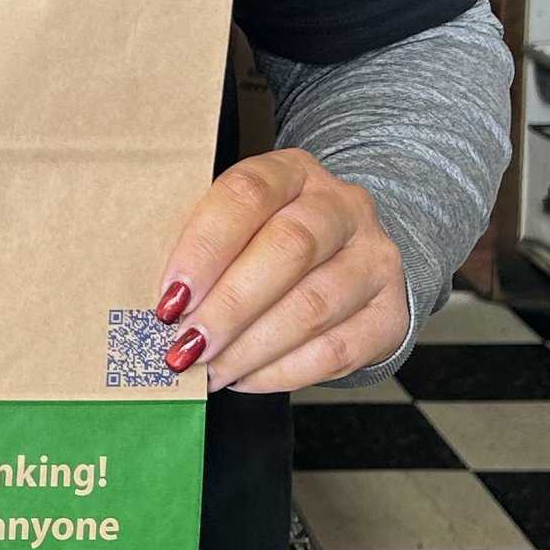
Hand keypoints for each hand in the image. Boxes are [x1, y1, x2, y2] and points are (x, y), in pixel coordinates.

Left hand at [149, 148, 409, 395]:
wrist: (350, 262)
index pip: (247, 194)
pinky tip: (245, 379)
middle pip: (287, 249)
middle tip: (185, 345)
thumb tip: (159, 304)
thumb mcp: (240, 226)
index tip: (168, 297)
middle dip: (228, 306)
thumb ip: (206, 249)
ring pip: (312, 306)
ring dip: (250, 348)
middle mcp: (342, 206)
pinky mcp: (389, 313)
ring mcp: (374, 258)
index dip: (204, 248)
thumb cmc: (270, 244)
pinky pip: (336, 350)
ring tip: (209, 371)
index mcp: (292, 171)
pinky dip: (282, 372)